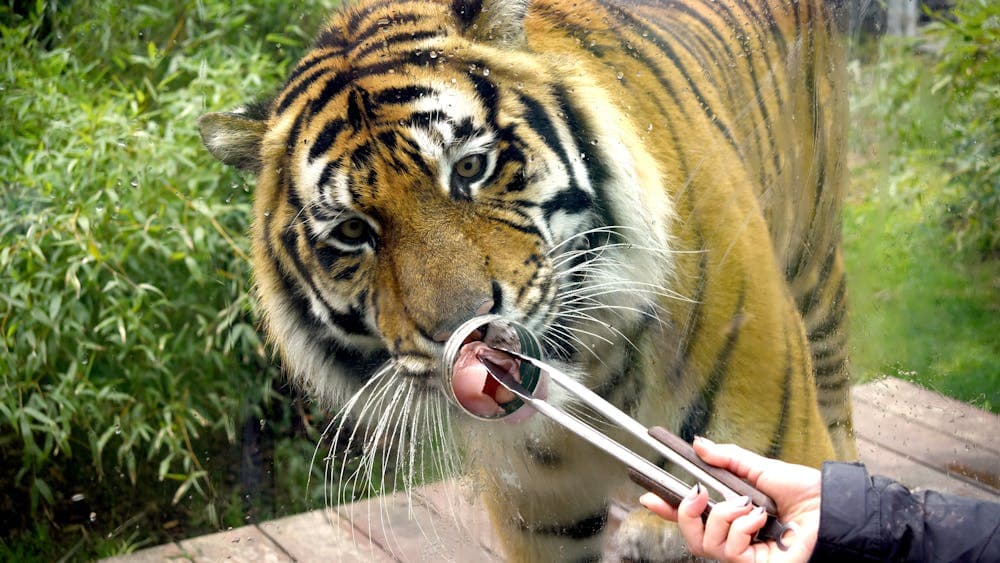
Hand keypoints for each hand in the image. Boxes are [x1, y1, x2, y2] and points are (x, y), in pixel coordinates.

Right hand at [639, 437, 820, 562]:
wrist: (830, 507)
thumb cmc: (804, 492)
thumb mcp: (759, 468)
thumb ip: (727, 458)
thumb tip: (698, 445)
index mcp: (733, 514)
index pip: (693, 517)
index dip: (668, 509)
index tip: (649, 495)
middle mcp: (735, 537)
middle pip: (691, 537)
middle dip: (684, 513)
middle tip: (696, 493)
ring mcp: (744, 555)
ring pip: (706, 544)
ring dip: (724, 517)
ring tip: (748, 504)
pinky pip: (730, 551)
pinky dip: (741, 527)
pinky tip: (759, 518)